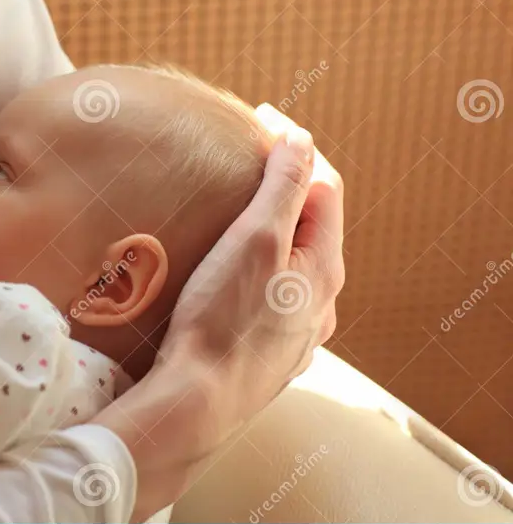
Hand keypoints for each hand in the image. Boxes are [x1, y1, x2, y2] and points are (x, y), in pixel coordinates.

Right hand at [93, 106, 343, 520]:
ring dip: (272, 235)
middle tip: (247, 162)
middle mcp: (319, 303)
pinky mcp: (266, 355)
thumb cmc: (222, 320)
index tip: (264, 120)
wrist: (196, 403)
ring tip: (234, 216)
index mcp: (324, 269)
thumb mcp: (256, 240)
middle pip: (312, 228)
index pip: (326, 188)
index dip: (298, 149)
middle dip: (286, 190)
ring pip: (291, 267)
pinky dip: (257, 273)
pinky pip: (270, 299)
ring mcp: (295, 334)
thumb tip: (301, 137)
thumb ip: (283, 187)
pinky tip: (231, 279)